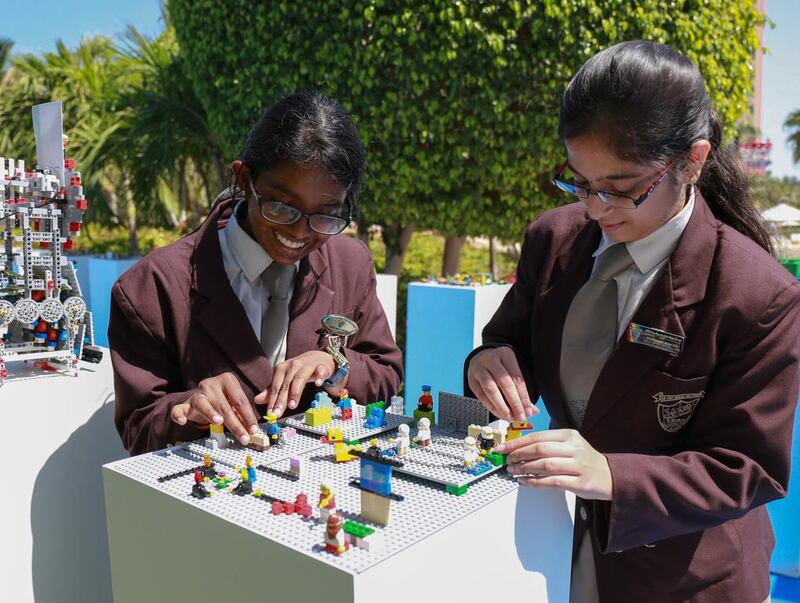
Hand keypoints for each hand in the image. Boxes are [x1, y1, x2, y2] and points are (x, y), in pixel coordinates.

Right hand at [170, 372, 258, 445]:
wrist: (203, 396)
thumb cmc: (223, 400)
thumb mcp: (234, 402)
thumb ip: (243, 413)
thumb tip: (253, 429)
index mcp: (228, 380)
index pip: (240, 400)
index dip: (248, 416)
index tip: (254, 430)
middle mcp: (211, 384)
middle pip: (225, 406)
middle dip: (236, 424)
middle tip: (244, 438)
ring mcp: (197, 394)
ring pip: (204, 406)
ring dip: (211, 414)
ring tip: (219, 422)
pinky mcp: (185, 404)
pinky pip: (179, 409)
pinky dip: (179, 415)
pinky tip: (182, 422)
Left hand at [255, 350, 334, 416]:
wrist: (318, 358)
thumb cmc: (299, 370)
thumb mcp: (284, 379)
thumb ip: (272, 390)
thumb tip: (257, 400)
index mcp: (281, 369)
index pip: (275, 387)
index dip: (272, 401)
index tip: (270, 414)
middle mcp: (292, 366)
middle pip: (286, 384)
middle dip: (281, 399)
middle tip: (278, 413)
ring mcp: (306, 366)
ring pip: (299, 379)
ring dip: (295, 392)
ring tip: (292, 405)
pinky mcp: (321, 366)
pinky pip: (320, 371)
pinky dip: (319, 377)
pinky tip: (318, 384)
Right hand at [467, 346, 536, 421]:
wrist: (481, 358)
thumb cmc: (501, 367)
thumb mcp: (512, 371)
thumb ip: (522, 391)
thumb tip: (532, 411)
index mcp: (506, 354)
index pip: (517, 377)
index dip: (523, 396)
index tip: (529, 411)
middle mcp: (491, 359)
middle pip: (504, 383)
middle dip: (514, 403)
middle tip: (520, 416)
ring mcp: (479, 369)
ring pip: (491, 389)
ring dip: (501, 406)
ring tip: (510, 417)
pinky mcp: (471, 380)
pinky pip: (481, 396)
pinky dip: (491, 407)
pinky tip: (499, 413)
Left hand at [498, 429, 612, 500]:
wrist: (609, 476)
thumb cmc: (584, 460)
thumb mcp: (569, 445)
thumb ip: (548, 444)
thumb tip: (519, 448)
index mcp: (569, 435)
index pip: (538, 436)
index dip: (517, 443)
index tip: (504, 448)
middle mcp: (574, 448)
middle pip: (539, 449)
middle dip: (519, 455)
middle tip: (507, 461)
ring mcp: (577, 465)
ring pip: (544, 465)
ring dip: (524, 469)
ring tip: (513, 471)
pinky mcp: (579, 482)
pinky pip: (552, 482)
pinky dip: (535, 482)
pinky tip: (525, 481)